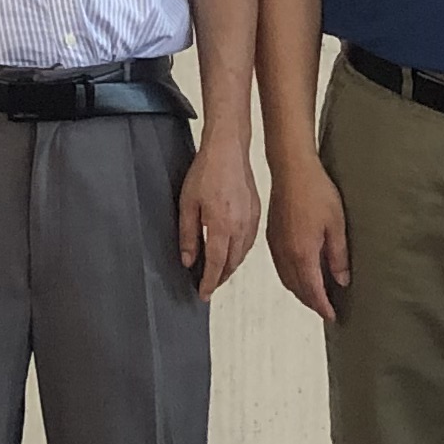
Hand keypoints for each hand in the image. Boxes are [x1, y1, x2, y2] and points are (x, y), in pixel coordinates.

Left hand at [176, 133, 257, 300]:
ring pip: (242, 254)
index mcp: (221, 226)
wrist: (228, 149)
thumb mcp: (187, 204)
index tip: (203, 294)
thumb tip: (188, 260)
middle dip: (220, 278)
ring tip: (218, 272)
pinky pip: (249, 241)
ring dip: (231, 267)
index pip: (215, 265)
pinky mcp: (256, 212)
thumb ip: (187, 235)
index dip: (209, 282)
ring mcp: (250, 220)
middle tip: (209, 285)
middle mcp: (240, 227)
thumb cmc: (206, 172)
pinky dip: (240, 252)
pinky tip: (232, 251)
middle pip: (231, 264)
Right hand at [266, 151, 350, 320]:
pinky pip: (280, 266)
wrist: (292, 169)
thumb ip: (338, 256)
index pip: (313, 291)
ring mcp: (276, 244)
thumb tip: (342, 279)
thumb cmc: (315, 191)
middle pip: (298, 288)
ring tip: (315, 295)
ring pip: (287, 279)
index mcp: (302, 253)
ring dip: (300, 291)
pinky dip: (290, 277)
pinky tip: (300, 272)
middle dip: (311, 302)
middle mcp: (285, 253)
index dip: (323, 306)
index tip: (331, 316)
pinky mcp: (272, 235)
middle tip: (325, 309)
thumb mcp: (336, 225)